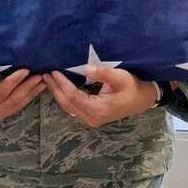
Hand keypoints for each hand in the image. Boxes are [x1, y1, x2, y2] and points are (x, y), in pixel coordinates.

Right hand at [0, 61, 44, 126]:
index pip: (1, 93)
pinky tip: (34, 90)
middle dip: (27, 89)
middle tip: (40, 76)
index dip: (14, 81)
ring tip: (42, 83)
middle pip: (12, 102)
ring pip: (15, 107)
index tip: (25, 70)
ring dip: (30, 94)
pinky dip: (25, 98)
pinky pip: (13, 108)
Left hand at [43, 66, 159, 128]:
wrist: (143, 99)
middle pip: (67, 103)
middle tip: (44, 74)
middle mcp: (92, 118)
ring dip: (57, 92)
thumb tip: (85, 68)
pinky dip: (64, 96)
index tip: (53, 71)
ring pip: (68, 107)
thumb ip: (103, 73)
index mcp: (98, 110)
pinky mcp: (91, 115)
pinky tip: (59, 86)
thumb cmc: (133, 87)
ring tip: (48, 79)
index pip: (73, 96)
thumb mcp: (121, 77)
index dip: (62, 84)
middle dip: (55, 88)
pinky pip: (73, 107)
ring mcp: (91, 118)